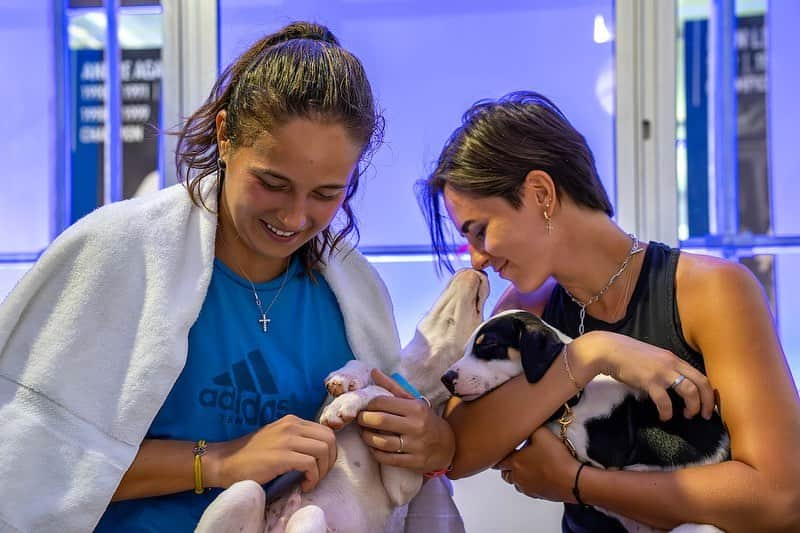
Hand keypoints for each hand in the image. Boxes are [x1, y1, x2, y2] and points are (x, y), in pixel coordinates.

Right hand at [208, 414, 336, 491]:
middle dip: (330, 461)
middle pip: (329, 439)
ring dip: (322, 470)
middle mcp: (292, 425)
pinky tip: (303, 485)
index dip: (330, 451)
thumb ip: (297, 439)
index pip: (326, 431)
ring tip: (310, 480)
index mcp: (292, 421)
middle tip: (319, 475)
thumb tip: (319, 451)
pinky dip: (312, 478)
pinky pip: (310, 464)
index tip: (321, 466)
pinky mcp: (281, 456)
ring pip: (324, 450)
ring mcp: (287, 439)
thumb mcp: (278, 438)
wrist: (226, 462)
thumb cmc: (251, 455)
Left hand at [357, 369, 455, 472]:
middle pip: (380, 421)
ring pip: (382, 442)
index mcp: (415, 408)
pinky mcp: (414, 462)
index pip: (383, 402)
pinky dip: (376, 453)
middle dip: (364, 419)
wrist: (448, 444)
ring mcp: (415, 445)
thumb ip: (392, 387)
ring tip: (364, 433)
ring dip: (367, 437)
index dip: (368, 404)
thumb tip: (374, 371)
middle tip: (360, 419)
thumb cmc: (425, 419)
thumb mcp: (413, 401)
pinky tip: (373, 447)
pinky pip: (387, 459)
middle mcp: (416, 426)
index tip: (364, 406)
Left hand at [496, 427, 579, 502]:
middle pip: (504, 473)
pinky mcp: (539, 495)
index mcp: (515, 462)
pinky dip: (530, 482)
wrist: (573, 480)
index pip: (498, 460)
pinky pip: (528, 488)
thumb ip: (529, 427)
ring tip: (526, 466)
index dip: (497, 454)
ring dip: (518, 475)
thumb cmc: (557, 458)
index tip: (499, 450)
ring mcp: (528, 488)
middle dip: (506, 466)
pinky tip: (539, 474)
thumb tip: (524, 426)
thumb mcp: (541, 433)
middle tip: (512, 457)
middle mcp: (518, 477)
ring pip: (516, 482)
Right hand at [572, 331, 715, 420]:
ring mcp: (662, 372)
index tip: (708, 405)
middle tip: (706, 415)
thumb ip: (665, 369)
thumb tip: (672, 386)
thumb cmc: (627, 355)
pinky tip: (664, 416)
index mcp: (674, 359)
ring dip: (693, 406)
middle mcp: (672, 364)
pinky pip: (665, 400)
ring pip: (689, 391)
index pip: (700, 375)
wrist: (608, 350)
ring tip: (688, 415)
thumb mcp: (653, 359)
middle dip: (707, 402)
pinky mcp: (649, 381)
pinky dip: (667, 411)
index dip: (708, 392)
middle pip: (701, 383)